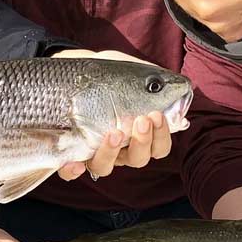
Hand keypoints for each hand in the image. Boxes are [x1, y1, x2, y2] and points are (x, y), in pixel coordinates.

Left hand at [47, 50, 173, 180]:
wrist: (64, 71)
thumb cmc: (99, 74)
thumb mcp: (126, 69)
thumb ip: (150, 78)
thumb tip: (177, 85)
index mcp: (135, 133)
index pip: (157, 148)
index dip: (161, 138)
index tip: (157, 116)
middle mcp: (117, 148)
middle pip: (137, 160)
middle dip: (143, 142)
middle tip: (142, 120)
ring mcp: (92, 151)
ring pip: (105, 168)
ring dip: (112, 153)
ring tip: (114, 132)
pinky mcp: (66, 152)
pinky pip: (70, 172)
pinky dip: (73, 170)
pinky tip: (75, 161)